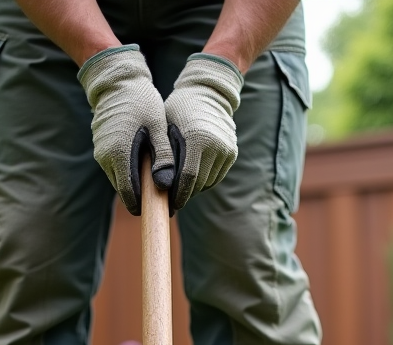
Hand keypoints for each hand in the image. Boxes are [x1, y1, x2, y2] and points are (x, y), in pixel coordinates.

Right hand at [78, 45, 174, 214]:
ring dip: (136, 184)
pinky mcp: (101, 148)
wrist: (116, 81)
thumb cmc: (140, 100)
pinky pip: (116, 168)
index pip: (129, 194)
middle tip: (166, 197)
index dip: (145, 205)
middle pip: (124, 189)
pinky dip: (130, 172)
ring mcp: (101, 153)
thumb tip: (165, 185)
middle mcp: (105, 158)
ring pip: (120, 180)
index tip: (163, 208)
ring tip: (159, 181)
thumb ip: (162, 156)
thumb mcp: (158, 126)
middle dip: (143, 196)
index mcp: (119, 154)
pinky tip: (147, 165)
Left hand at [164, 54, 244, 211]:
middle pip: (198, 184)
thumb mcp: (166, 127)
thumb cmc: (179, 108)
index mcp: (198, 140)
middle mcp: (217, 147)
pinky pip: (216, 176)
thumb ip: (164, 156)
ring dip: (193, 188)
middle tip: (170, 199)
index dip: (177, 194)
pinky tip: (192, 177)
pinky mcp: (232, 154)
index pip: (187, 178)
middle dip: (184, 194)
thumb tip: (160, 185)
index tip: (167, 203)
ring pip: (208, 182)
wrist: (209, 92)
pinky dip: (203, 180)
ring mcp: (227, 151)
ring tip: (179, 186)